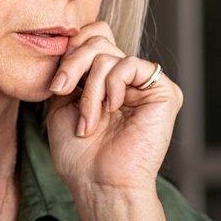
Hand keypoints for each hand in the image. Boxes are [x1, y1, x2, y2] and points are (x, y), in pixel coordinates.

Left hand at [43, 21, 180, 199]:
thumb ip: (71, 69)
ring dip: (90, 89)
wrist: (100, 184)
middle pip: (98, 40)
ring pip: (109, 55)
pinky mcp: (164, 91)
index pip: (94, 37)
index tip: (56, 82)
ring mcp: (146, 84)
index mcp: (106, 80)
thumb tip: (73, 39)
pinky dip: (112, 85)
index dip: (73, 49)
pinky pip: (130, 65)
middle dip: (73, 64)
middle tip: (60, 90)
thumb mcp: (62, 103)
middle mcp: (128, 79)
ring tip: (87, 120)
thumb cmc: (79, 155)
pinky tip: (112, 109)